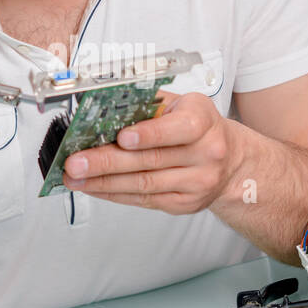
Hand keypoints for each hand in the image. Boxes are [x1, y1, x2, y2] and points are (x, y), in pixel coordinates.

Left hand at [61, 89, 241, 213]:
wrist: (232, 162)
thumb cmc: (199, 127)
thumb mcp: (182, 105)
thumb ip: (148, 104)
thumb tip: (102, 106)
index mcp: (204, 121)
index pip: (178, 129)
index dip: (148, 134)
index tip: (122, 137)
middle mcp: (206, 153)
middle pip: (150, 160)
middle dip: (107, 162)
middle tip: (76, 163)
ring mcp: (197, 182)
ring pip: (144, 184)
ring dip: (103, 182)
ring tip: (75, 178)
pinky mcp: (185, 203)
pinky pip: (145, 200)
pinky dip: (115, 194)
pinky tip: (95, 188)